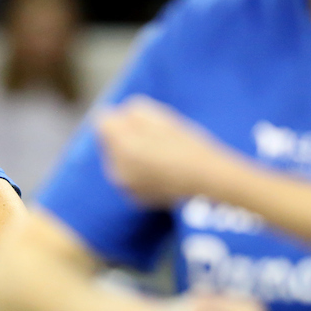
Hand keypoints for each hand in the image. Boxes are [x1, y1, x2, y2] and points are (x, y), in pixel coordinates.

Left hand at [96, 96, 237, 206]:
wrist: (207, 180)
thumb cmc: (186, 144)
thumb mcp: (159, 116)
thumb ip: (130, 111)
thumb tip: (113, 118)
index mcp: (122, 145)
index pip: (103, 120)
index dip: (121, 117)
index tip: (139, 122)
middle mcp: (117, 169)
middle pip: (109, 142)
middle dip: (124, 137)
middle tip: (154, 140)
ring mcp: (124, 187)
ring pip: (117, 161)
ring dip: (129, 156)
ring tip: (159, 156)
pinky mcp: (134, 199)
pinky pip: (128, 178)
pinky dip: (138, 173)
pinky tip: (161, 171)